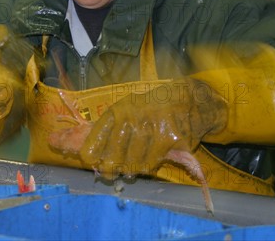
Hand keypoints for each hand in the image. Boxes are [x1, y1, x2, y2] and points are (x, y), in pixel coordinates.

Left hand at [76, 79, 226, 178]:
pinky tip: (148, 161)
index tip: (89, 160)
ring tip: (131, 167)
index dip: (91, 152)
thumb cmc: (149, 108)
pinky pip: (151, 163)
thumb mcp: (126, 109)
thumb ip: (111, 129)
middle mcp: (132, 119)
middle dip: (110, 168)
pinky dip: (148, 166)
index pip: (97, 135)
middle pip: (113, 156)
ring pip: (133, 164)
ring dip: (130, 169)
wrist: (185, 100)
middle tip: (110, 172)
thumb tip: (93, 155)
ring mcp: (150, 129)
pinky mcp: (168, 140)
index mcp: (118, 111)